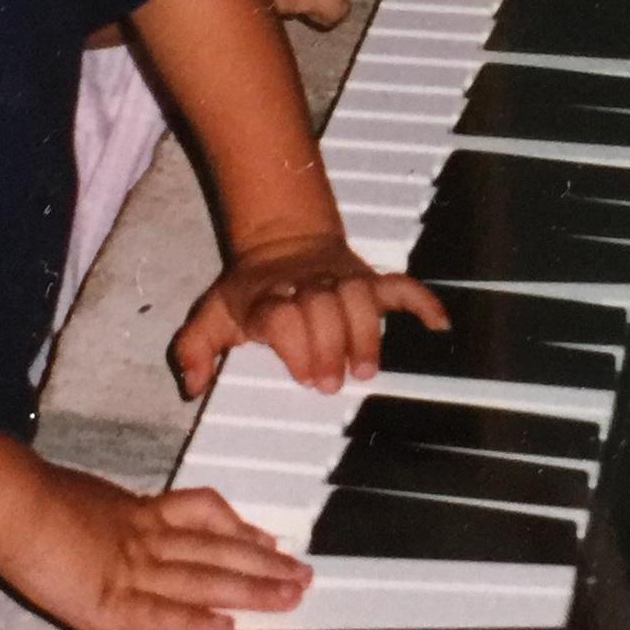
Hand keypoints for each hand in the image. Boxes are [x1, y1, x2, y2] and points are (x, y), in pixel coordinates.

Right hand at [0, 459, 310, 629]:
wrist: (9, 502)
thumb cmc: (31, 498)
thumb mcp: (84, 499)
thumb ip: (109, 517)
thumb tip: (115, 521)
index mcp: (137, 513)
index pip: (202, 517)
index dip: (240, 529)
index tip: (270, 539)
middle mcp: (145, 538)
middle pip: (216, 548)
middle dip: (263, 564)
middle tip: (303, 575)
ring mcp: (131, 570)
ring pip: (203, 579)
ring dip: (249, 591)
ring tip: (288, 599)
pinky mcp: (110, 602)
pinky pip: (161, 615)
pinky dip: (194, 621)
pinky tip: (224, 628)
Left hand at [170, 234, 450, 397]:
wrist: (280, 243)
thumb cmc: (249, 293)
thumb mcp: (212, 317)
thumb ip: (194, 351)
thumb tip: (191, 386)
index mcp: (267, 298)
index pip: (280, 314)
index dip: (292, 340)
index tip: (300, 374)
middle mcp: (307, 287)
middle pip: (322, 308)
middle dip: (328, 345)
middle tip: (329, 383)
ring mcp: (340, 281)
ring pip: (358, 297)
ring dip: (365, 332)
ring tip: (365, 369)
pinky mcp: (367, 279)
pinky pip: (399, 285)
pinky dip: (421, 301)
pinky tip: (438, 324)